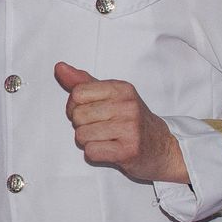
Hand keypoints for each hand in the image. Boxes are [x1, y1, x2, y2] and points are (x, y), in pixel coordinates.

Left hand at [54, 62, 187, 183]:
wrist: (162, 147)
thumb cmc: (131, 120)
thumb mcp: (111, 95)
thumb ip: (83, 82)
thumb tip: (59, 67)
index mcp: (121, 88)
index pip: (77, 93)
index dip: (75, 105)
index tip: (88, 111)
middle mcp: (127, 105)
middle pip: (77, 115)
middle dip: (82, 125)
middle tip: (101, 128)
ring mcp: (130, 128)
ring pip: (82, 135)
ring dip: (89, 141)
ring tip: (106, 138)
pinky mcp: (128, 151)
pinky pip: (91, 152)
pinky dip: (95, 153)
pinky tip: (110, 149)